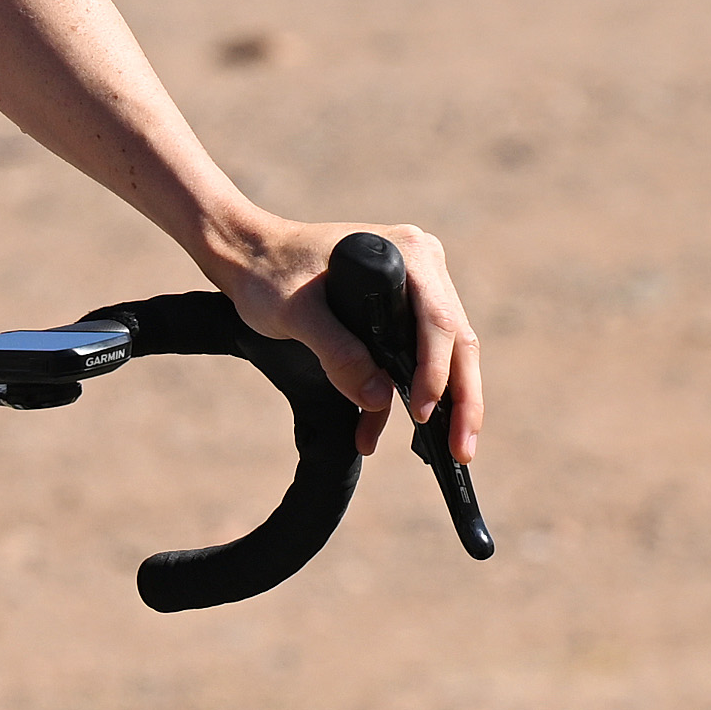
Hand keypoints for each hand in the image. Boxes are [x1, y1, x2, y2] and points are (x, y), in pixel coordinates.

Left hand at [219, 219, 478, 473]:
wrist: (247, 254)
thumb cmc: (269, 271)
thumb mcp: (297, 313)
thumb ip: (337, 352)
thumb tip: (380, 398)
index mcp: (408, 255)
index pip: (438, 322)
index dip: (437, 372)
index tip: (422, 413)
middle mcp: (422, 268)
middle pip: (456, 341)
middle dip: (463, 401)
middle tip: (463, 451)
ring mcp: (413, 288)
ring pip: (442, 355)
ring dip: (442, 406)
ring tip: (448, 454)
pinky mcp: (395, 310)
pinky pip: (410, 358)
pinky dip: (397, 397)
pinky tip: (373, 433)